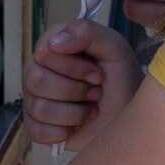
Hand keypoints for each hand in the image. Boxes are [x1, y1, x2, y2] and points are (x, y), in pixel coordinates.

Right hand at [23, 19, 141, 149]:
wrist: (130, 116)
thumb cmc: (121, 79)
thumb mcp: (114, 47)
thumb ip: (87, 32)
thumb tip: (55, 42)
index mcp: (52, 47)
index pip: (44, 53)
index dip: (72, 67)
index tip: (98, 75)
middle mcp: (37, 71)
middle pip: (36, 80)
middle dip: (75, 91)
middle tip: (96, 93)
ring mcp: (34, 99)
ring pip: (39, 108)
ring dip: (75, 113)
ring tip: (91, 109)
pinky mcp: (36, 127)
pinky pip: (37, 132)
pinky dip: (63, 132)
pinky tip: (77, 127)